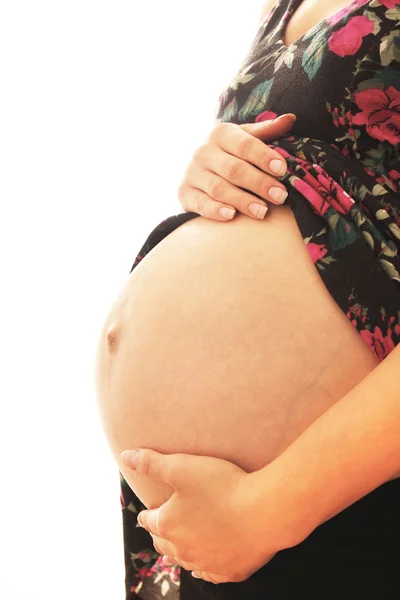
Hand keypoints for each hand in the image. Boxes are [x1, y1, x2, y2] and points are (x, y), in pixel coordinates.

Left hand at [119, 449, 277, 583]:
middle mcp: (183, 550)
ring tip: (181, 547)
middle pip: (164, 545)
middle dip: (161, 535)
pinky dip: (207, 566)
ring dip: (181, 552)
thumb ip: (151, 463)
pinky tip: (209, 561)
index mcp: (167, 525)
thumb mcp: (182, 467)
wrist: (264, 512)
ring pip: (186, 562)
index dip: (148, 513)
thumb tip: (125, 456)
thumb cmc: (222, 486)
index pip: (148, 521)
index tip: (149, 511)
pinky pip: (211, 573)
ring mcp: (207, 564)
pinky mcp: (230, 572)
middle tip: (162, 528)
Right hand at [177, 113, 295, 221]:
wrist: (198, 170)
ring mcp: (192, 173)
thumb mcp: (246, 138)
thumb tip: (291, 119)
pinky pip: (200, 203)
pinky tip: (231, 216)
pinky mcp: (184, 193)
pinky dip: (215, 210)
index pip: (245, 145)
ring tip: (262, 212)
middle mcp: (203, 151)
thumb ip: (267, 132)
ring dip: (242, 201)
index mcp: (221, 134)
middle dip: (259, 183)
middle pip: (234, 169)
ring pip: (219, 188)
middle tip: (280, 196)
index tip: (282, 170)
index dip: (264, 157)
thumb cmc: (231, 154)